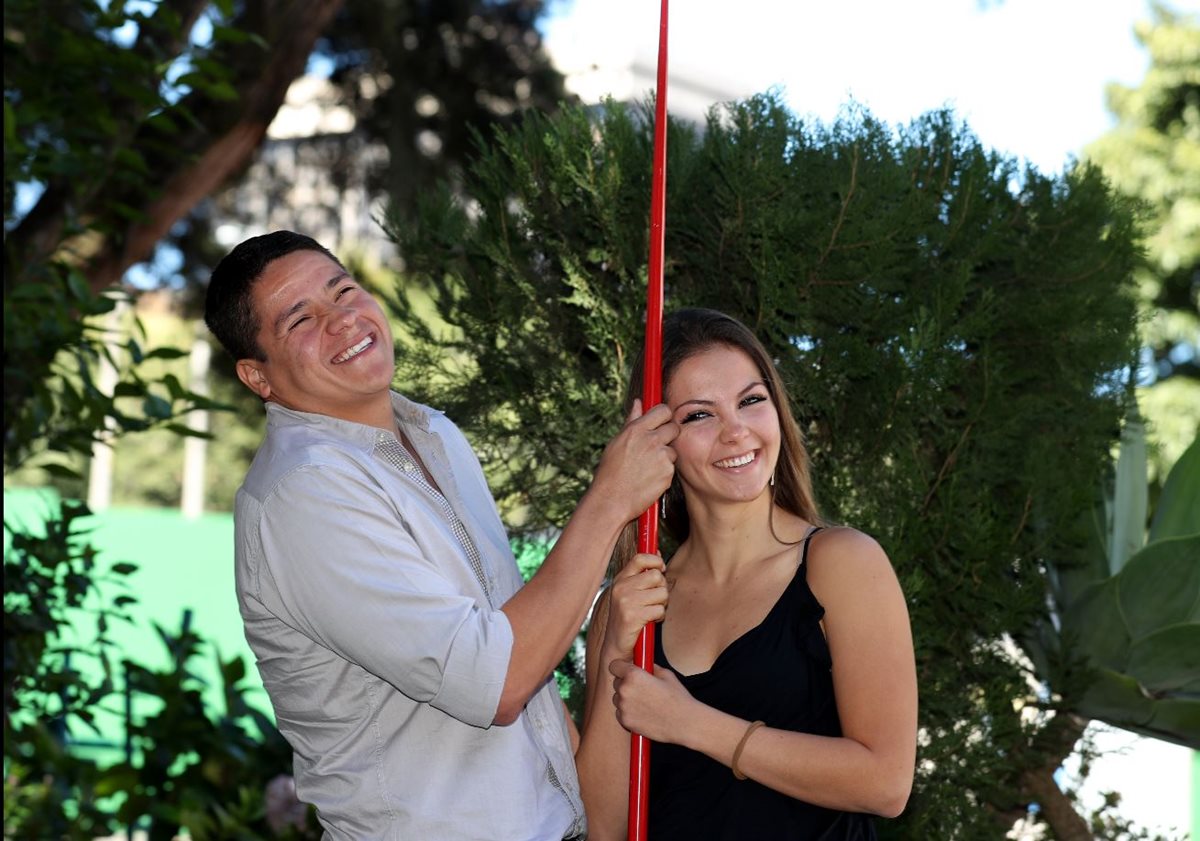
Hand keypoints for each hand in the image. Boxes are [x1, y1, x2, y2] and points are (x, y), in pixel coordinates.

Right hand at [591, 399, 677, 523]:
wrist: (611, 500)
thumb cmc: (610, 471)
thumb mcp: (617, 442)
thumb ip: (631, 421)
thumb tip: (638, 403)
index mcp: (636, 429)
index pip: (663, 410)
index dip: (664, 416)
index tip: (662, 422)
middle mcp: (651, 440)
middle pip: (674, 428)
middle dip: (669, 435)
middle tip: (657, 447)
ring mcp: (661, 457)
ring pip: (673, 450)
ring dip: (665, 457)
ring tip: (647, 468)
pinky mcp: (668, 473)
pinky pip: (671, 468)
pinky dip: (664, 473)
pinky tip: (649, 479)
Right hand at [602, 553, 667, 659]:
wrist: (615, 646)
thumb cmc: (627, 618)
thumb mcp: (629, 592)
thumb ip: (641, 573)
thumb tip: (657, 552)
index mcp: (620, 579)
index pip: (640, 558)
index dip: (655, 560)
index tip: (661, 568)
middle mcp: (621, 588)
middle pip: (656, 576)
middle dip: (662, 588)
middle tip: (655, 599)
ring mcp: (626, 602)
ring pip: (662, 593)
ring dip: (662, 604)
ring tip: (651, 611)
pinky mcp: (633, 616)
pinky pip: (660, 610)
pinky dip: (659, 617)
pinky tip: (650, 621)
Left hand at [609, 658, 693, 743]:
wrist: (684, 723)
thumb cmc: (677, 697)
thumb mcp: (666, 674)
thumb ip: (649, 667)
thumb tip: (641, 664)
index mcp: (633, 675)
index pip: (614, 666)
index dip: (621, 667)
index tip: (627, 670)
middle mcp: (625, 690)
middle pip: (616, 682)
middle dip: (626, 683)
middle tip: (641, 688)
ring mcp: (623, 707)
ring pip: (617, 698)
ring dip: (626, 698)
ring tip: (644, 702)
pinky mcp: (625, 721)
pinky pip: (621, 712)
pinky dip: (628, 712)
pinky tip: (644, 713)